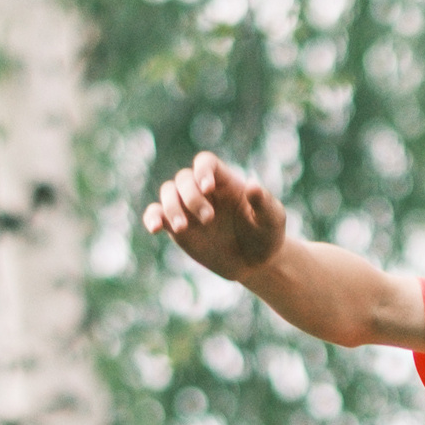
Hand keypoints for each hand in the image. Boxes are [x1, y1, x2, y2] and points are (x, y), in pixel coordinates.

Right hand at [141, 152, 285, 280]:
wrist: (256, 262)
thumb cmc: (266, 235)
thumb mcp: (272, 220)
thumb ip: (264, 202)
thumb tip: (253, 186)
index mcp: (224, 181)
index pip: (205, 162)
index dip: (203, 170)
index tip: (208, 187)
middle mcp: (203, 191)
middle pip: (184, 179)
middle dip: (192, 197)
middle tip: (209, 219)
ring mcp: (188, 208)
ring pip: (168, 193)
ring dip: (172, 207)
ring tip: (183, 228)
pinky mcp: (178, 228)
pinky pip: (157, 215)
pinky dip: (152, 217)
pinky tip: (155, 228)